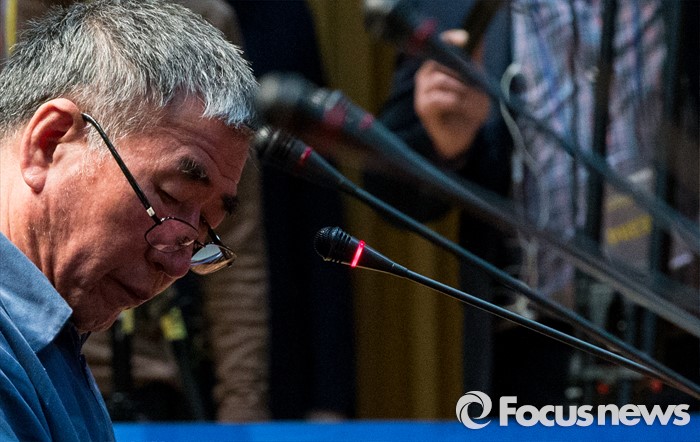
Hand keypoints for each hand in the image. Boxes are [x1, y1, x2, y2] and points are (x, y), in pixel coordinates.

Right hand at [414, 29, 490, 159]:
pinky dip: (454, 102)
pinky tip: (460, 108)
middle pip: (440, 61)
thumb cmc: (469, 108)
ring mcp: (422, 91)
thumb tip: (476, 38)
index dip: (451, 40)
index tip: (464, 40)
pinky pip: (439, 98)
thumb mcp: (478, 81)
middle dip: (461, 72)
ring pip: (441, 80)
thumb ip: (474, 61)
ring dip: (460, 90)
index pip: (440, 45)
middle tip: (474, 85)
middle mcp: (426, 75)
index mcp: (438, 66)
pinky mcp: (422, 107)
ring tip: (470, 101)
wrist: (464, 136)